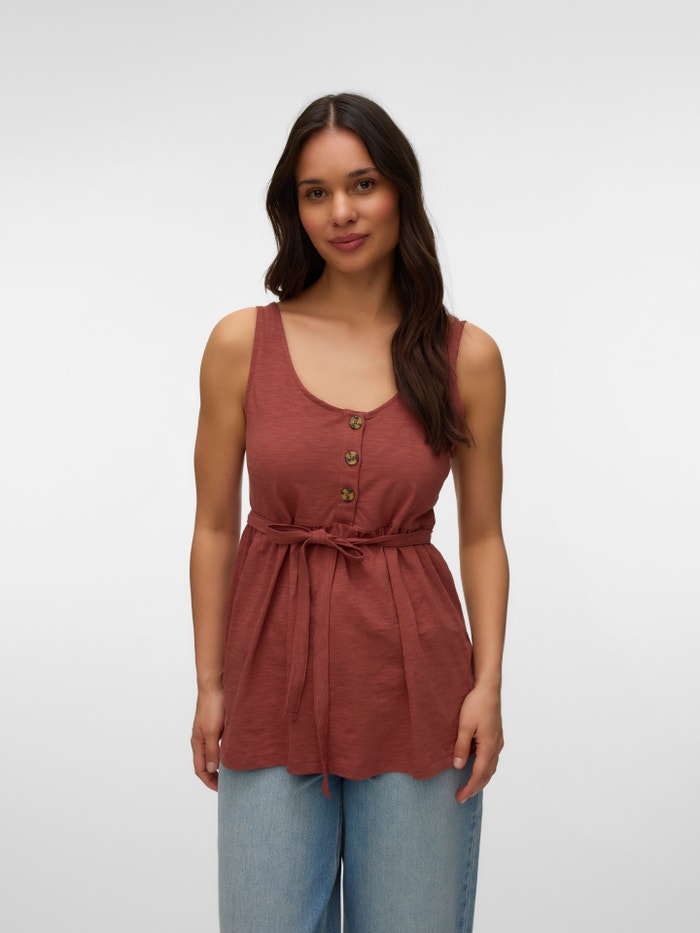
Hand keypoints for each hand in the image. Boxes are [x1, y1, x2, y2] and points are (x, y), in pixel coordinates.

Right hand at [191, 687, 224, 790]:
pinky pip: (219, 744)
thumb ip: (212, 751)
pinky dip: (225, 753)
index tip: (221, 791)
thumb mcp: (212, 731)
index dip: (209, 782)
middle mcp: (201, 739)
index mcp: (197, 743)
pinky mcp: (217, 725)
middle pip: (205, 764)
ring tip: (232, 773)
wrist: (215, 684)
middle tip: (227, 786)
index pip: (200, 769)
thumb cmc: (212, 706)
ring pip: (213, 754)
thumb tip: (212, 770)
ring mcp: (208, 732)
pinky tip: (235, 753)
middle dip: (214, 777)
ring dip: (220, 765)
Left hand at [453, 685, 503, 803]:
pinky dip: (485, 768)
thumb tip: (458, 766)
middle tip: (462, 797)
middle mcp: (496, 746)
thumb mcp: (464, 725)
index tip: (460, 797)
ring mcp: (498, 741)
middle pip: (488, 774)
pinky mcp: (497, 736)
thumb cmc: (476, 704)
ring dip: (481, 779)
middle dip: (475, 787)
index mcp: (489, 746)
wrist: (488, 688)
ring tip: (469, 786)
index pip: (479, 774)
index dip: (469, 788)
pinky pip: (492, 759)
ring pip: (492, 767)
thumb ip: (461, 747)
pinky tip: (478, 767)